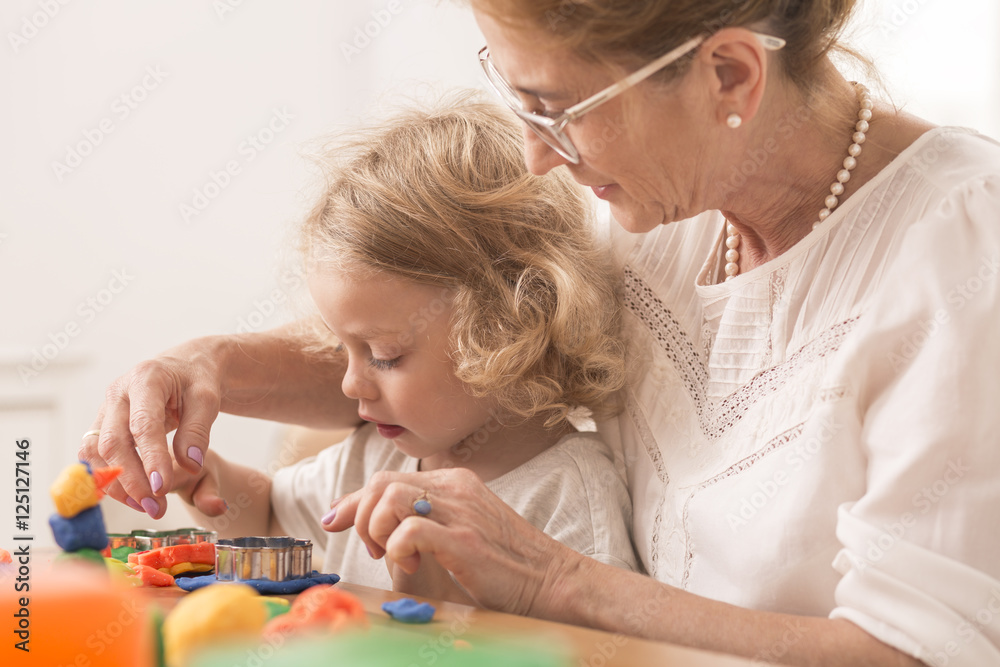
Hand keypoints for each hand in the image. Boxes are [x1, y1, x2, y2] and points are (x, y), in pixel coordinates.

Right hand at [78, 339, 223, 518]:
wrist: (185, 368)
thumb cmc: (197, 381)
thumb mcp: (207, 399)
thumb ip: (198, 430)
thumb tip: (190, 465)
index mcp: (146, 379)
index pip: (143, 424)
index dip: (150, 458)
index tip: (162, 488)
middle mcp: (118, 393)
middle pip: (112, 441)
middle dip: (132, 479)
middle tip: (156, 507)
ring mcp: (106, 409)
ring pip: (96, 452)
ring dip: (117, 484)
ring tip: (147, 506)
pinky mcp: (102, 424)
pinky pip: (95, 456)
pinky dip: (109, 478)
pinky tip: (133, 496)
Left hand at [324, 467, 577, 616]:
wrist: (554, 579)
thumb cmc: (509, 562)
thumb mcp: (468, 527)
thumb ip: (434, 518)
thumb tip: (389, 525)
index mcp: (455, 482)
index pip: (391, 477)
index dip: (356, 499)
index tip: (336, 519)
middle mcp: (455, 489)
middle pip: (383, 481)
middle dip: (359, 513)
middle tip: (369, 548)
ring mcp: (461, 512)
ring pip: (391, 497)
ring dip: (377, 529)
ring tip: (388, 555)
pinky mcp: (464, 540)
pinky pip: (409, 530)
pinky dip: (397, 549)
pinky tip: (412, 566)